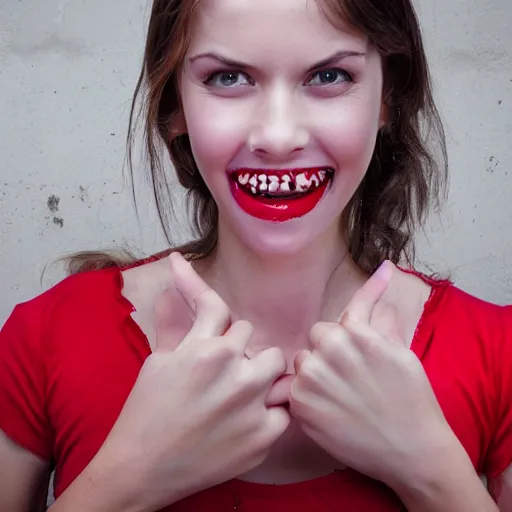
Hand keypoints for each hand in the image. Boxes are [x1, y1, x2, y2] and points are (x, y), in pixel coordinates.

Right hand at [94, 253, 289, 510]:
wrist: (141, 468)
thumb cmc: (145, 410)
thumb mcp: (158, 359)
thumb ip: (176, 319)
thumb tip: (177, 268)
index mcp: (207, 350)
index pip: (221, 309)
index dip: (213, 317)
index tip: (210, 324)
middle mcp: (236, 373)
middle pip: (250, 333)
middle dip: (234, 344)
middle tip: (218, 366)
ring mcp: (253, 406)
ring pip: (276, 364)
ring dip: (258, 370)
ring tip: (238, 388)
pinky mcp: (263, 437)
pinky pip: (282, 408)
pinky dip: (267, 412)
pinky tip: (245, 418)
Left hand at [289, 261, 454, 487]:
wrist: (413, 451)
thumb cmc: (413, 401)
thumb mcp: (403, 356)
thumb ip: (384, 322)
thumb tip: (388, 280)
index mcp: (357, 335)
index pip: (347, 312)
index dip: (366, 295)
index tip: (385, 271)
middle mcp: (330, 350)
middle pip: (319, 336)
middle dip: (331, 349)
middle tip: (351, 374)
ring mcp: (312, 378)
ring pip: (303, 361)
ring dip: (317, 372)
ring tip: (342, 395)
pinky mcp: (300, 404)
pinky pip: (294, 388)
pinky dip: (308, 396)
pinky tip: (330, 410)